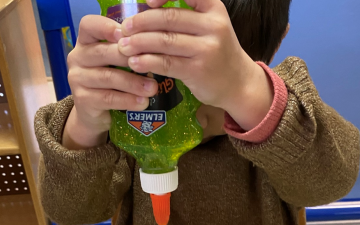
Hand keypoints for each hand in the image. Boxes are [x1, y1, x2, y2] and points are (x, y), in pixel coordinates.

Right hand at [62, 15, 158, 148]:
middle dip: (130, 57)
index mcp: (85, 41)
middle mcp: (77, 58)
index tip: (126, 34)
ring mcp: (77, 79)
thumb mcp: (114, 58)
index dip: (106, 27)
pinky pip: (108, 98)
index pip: (88, 25)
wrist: (93, 111)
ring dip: (133, 83)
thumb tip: (156, 40)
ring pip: (108, 77)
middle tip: (153, 63)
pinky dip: (128, 100)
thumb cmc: (110, 76)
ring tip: (152, 88)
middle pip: (103, 52)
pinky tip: (143, 102)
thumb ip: (127, 46)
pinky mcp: (82, 100)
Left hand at [117, 0, 272, 130]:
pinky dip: (146, 61)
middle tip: (124, 28)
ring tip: (122, 46)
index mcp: (214, 8)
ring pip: (165, 41)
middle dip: (141, 22)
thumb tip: (144, 11)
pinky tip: (133, 62)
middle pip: (169, 18)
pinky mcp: (198, 70)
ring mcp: (207, 48)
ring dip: (139, 43)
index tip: (147, 2)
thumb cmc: (214, 50)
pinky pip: (166, 63)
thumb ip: (184, 16)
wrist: (237, 82)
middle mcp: (213, 25)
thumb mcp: (208, 26)